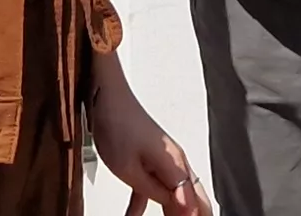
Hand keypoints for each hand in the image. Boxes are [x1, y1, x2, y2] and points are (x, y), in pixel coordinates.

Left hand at [86, 63, 210, 215]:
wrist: (106, 96)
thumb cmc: (118, 123)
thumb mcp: (130, 169)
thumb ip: (156, 191)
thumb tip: (183, 207)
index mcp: (175, 165)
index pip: (194, 202)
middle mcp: (175, 162)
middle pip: (191, 198)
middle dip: (191, 214)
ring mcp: (162, 160)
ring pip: (175, 193)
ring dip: (173, 212)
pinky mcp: (149, 158)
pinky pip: (152, 186)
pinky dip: (147, 202)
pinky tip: (134, 215)